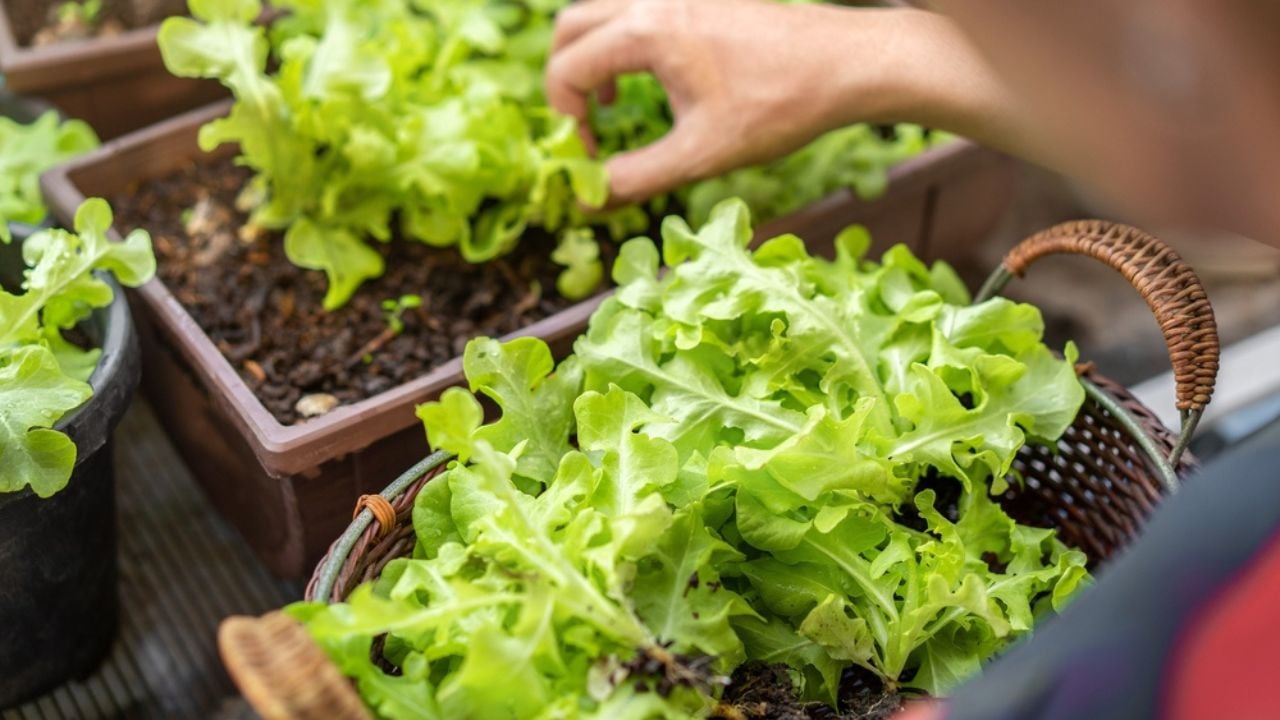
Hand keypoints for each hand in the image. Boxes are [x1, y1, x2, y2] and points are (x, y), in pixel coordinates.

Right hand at [546, 0, 902, 204]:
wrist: (849, 64)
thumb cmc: (781, 106)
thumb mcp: (702, 154)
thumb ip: (637, 177)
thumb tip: (588, 200)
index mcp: (648, 30)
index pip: (567, 70)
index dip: (566, 122)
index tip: (590, 159)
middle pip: (570, 29)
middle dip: (566, 83)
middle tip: (586, 130)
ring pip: (600, 13)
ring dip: (590, 58)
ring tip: (612, 105)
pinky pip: (634, 11)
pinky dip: (621, 43)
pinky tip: (651, 81)